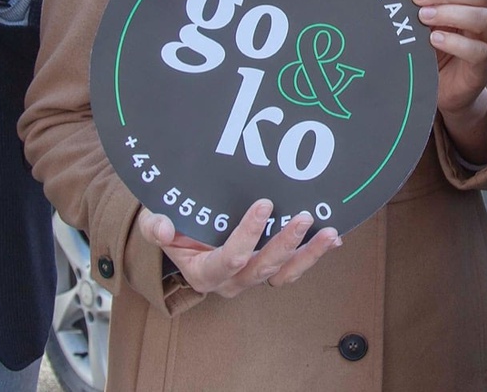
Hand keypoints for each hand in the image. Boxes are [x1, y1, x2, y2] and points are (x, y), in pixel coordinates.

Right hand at [136, 199, 339, 297]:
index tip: (264, 204)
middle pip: (263, 268)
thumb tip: (164, 228)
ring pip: (283, 273)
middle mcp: (232, 281)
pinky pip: (292, 270)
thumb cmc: (172, 230)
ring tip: (329, 234)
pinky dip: (312, 256)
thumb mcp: (155, 225)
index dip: (249, 235)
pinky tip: (332, 240)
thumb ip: (156, 228)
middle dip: (286, 243)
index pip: (231, 258)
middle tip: (304, 217)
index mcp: (206, 273)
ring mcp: (252, 277)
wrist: (180, 239)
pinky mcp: (266, 270)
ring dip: (308, 254)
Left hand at [402, 0, 486, 160]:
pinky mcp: (484, 66)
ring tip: (423, 17)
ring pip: (483, 18)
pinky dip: (457, 43)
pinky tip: (435, 40)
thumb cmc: (431, 48)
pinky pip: (479, 51)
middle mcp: (483, 14)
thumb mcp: (421, 22)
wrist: (441, 88)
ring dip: (451, 13)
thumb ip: (414, 3)